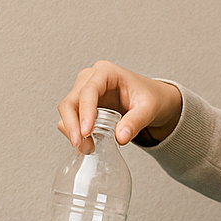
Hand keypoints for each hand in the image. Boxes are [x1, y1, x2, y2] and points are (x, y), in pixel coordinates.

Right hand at [56, 60, 182, 153]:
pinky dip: (75, 132)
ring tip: (88, 147)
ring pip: (67, 111)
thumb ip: (135, 122)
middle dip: (72, 124)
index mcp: (106, 72)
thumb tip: (120, 137)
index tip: (86, 132)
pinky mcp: (83, 106)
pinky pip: (71, 119)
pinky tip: (87, 144)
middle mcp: (91, 79)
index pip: (88, 91)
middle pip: (71, 101)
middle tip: (80, 144)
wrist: (153, 101)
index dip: (85, 112)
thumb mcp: (149, 109)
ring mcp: (84, 92)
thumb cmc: (150, 97)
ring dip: (72, 130)